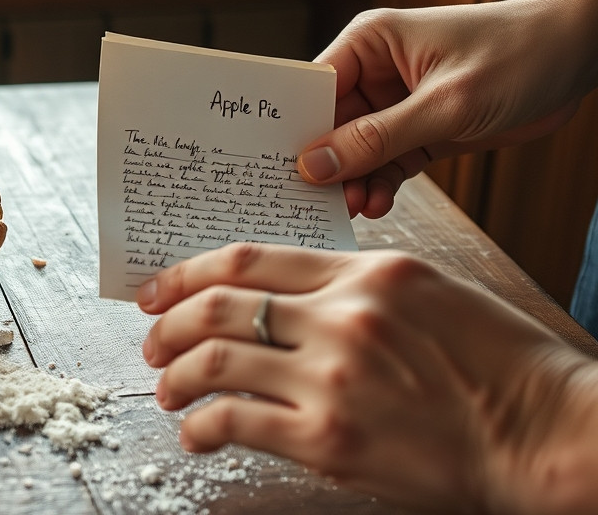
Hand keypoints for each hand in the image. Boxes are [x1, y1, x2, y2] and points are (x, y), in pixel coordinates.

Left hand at [138, 243, 597, 512]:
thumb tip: (278, 294)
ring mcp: (332, 379)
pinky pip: (236, 423)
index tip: (159, 290)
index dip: (188, 273)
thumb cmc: (497, 366)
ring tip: (168, 388)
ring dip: (176, 376)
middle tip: (152, 342)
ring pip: (215, 362)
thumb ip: (352, 284)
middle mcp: (342, 317)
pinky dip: (202, 427)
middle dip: (169, 324)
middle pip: (219, 307)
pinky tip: (197, 433)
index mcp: (365, 273)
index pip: (249, 259)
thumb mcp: (427, 292)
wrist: (545, 433)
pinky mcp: (328, 440)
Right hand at [298, 0, 590, 217]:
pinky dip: (380, 184)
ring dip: (353, 180)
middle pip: (329, 124)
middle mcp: (375, 71)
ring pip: (356, 149)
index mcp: (369, 43)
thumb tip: (314, 164)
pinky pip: (386, 161)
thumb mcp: (445, 104)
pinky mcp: (421, 129)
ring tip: (355, 208)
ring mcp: (396, 102)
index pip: (314, 88)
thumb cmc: (516, 56)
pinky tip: (377, 204)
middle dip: (325, 164)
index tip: (278, 169)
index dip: (295, 128)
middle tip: (316, 202)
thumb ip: (378, 138)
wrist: (578, 55)